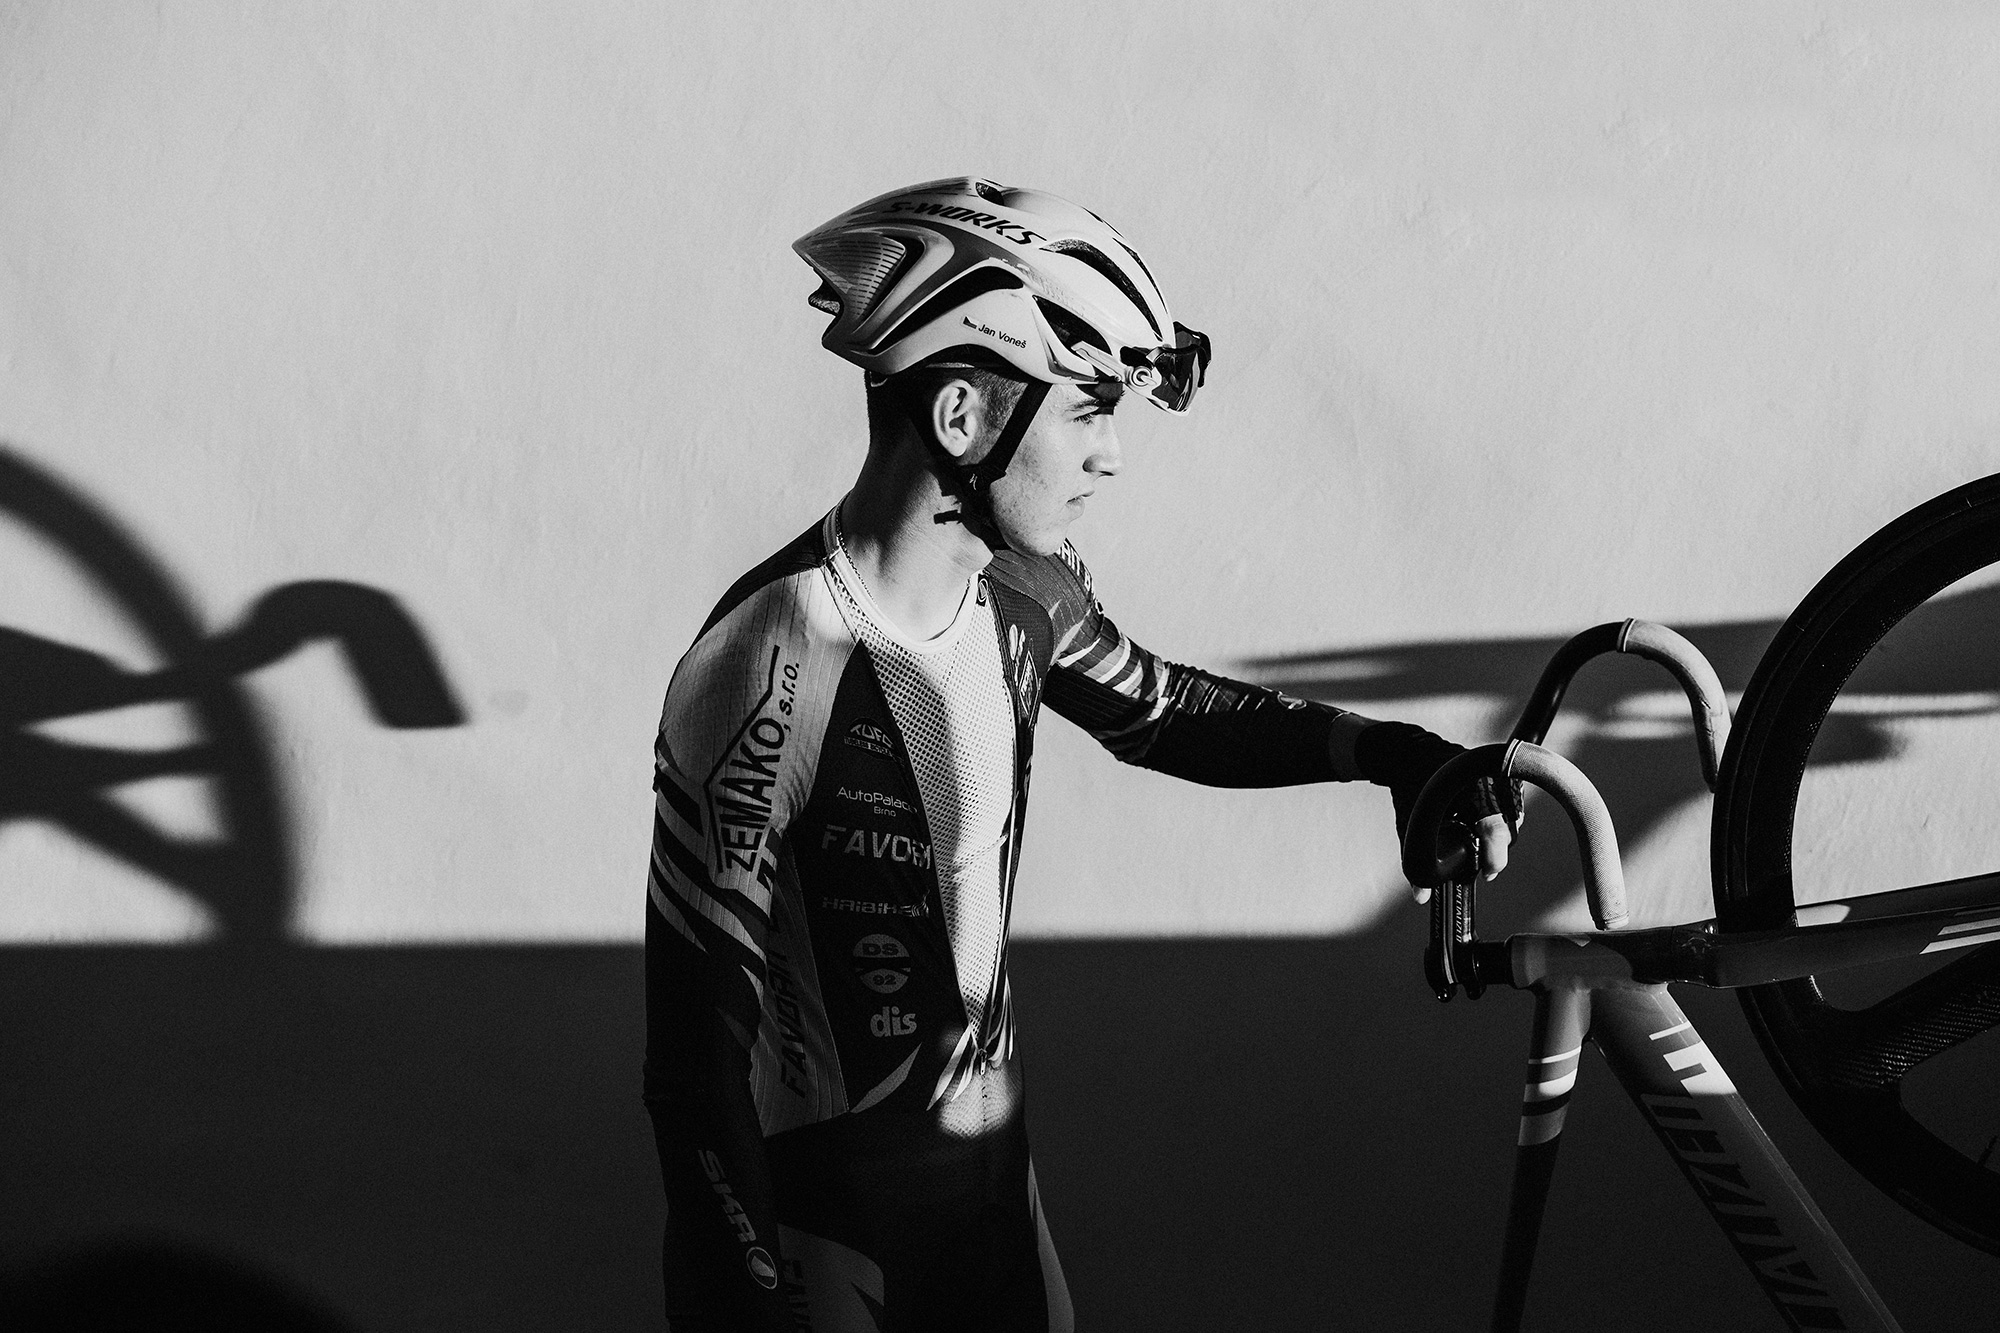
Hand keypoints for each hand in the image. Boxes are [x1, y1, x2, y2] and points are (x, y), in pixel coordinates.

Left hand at [1409, 781, 1523, 904]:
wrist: (1409, 752)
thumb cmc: (1409, 788)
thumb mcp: (1408, 824)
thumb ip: (1414, 860)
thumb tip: (1421, 896)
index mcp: (1467, 789)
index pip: (1492, 826)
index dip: (1494, 855)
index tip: (1487, 873)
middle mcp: (1489, 778)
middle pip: (1509, 827)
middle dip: (1497, 850)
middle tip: (1485, 867)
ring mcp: (1499, 774)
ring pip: (1514, 816)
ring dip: (1501, 834)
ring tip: (1482, 843)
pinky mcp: (1502, 775)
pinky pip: (1513, 803)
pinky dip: (1504, 818)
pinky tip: (1485, 826)